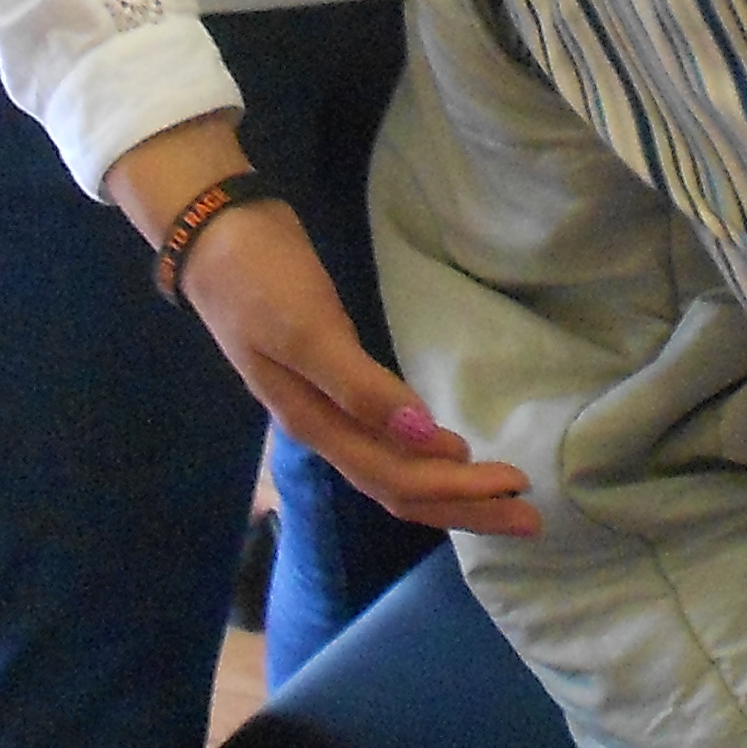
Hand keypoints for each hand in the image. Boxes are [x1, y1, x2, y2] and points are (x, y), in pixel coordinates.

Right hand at [107, 117, 540, 538]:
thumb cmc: (258, 279)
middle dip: (464, 506)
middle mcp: (324, 427)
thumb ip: (359, 388)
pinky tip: (449, 454)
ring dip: (449, 489)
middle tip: (531, 515)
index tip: (515, 485)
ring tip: (504, 495)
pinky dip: (423, 458)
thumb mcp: (306, 330)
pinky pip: (385, 441)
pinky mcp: (334, 381)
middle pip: (398, 488)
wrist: (215, 233)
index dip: (454, 491)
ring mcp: (326, 407)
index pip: (394, 479)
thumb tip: (424, 438)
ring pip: (392, 469)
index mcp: (316, 423)